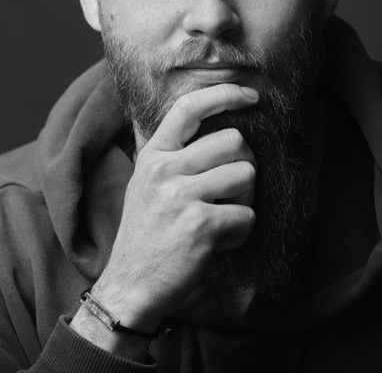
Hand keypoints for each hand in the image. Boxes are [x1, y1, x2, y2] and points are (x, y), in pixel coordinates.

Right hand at [93, 83, 258, 331]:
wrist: (130, 287)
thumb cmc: (146, 234)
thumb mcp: (146, 183)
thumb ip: (173, 155)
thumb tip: (216, 129)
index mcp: (153, 155)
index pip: (189, 108)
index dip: (225, 94)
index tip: (251, 96)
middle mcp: (165, 169)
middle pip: (233, 140)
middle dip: (244, 164)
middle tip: (232, 190)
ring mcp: (181, 196)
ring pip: (246, 174)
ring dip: (246, 199)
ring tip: (225, 216)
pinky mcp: (200, 225)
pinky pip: (247, 215)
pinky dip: (242, 232)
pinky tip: (220, 243)